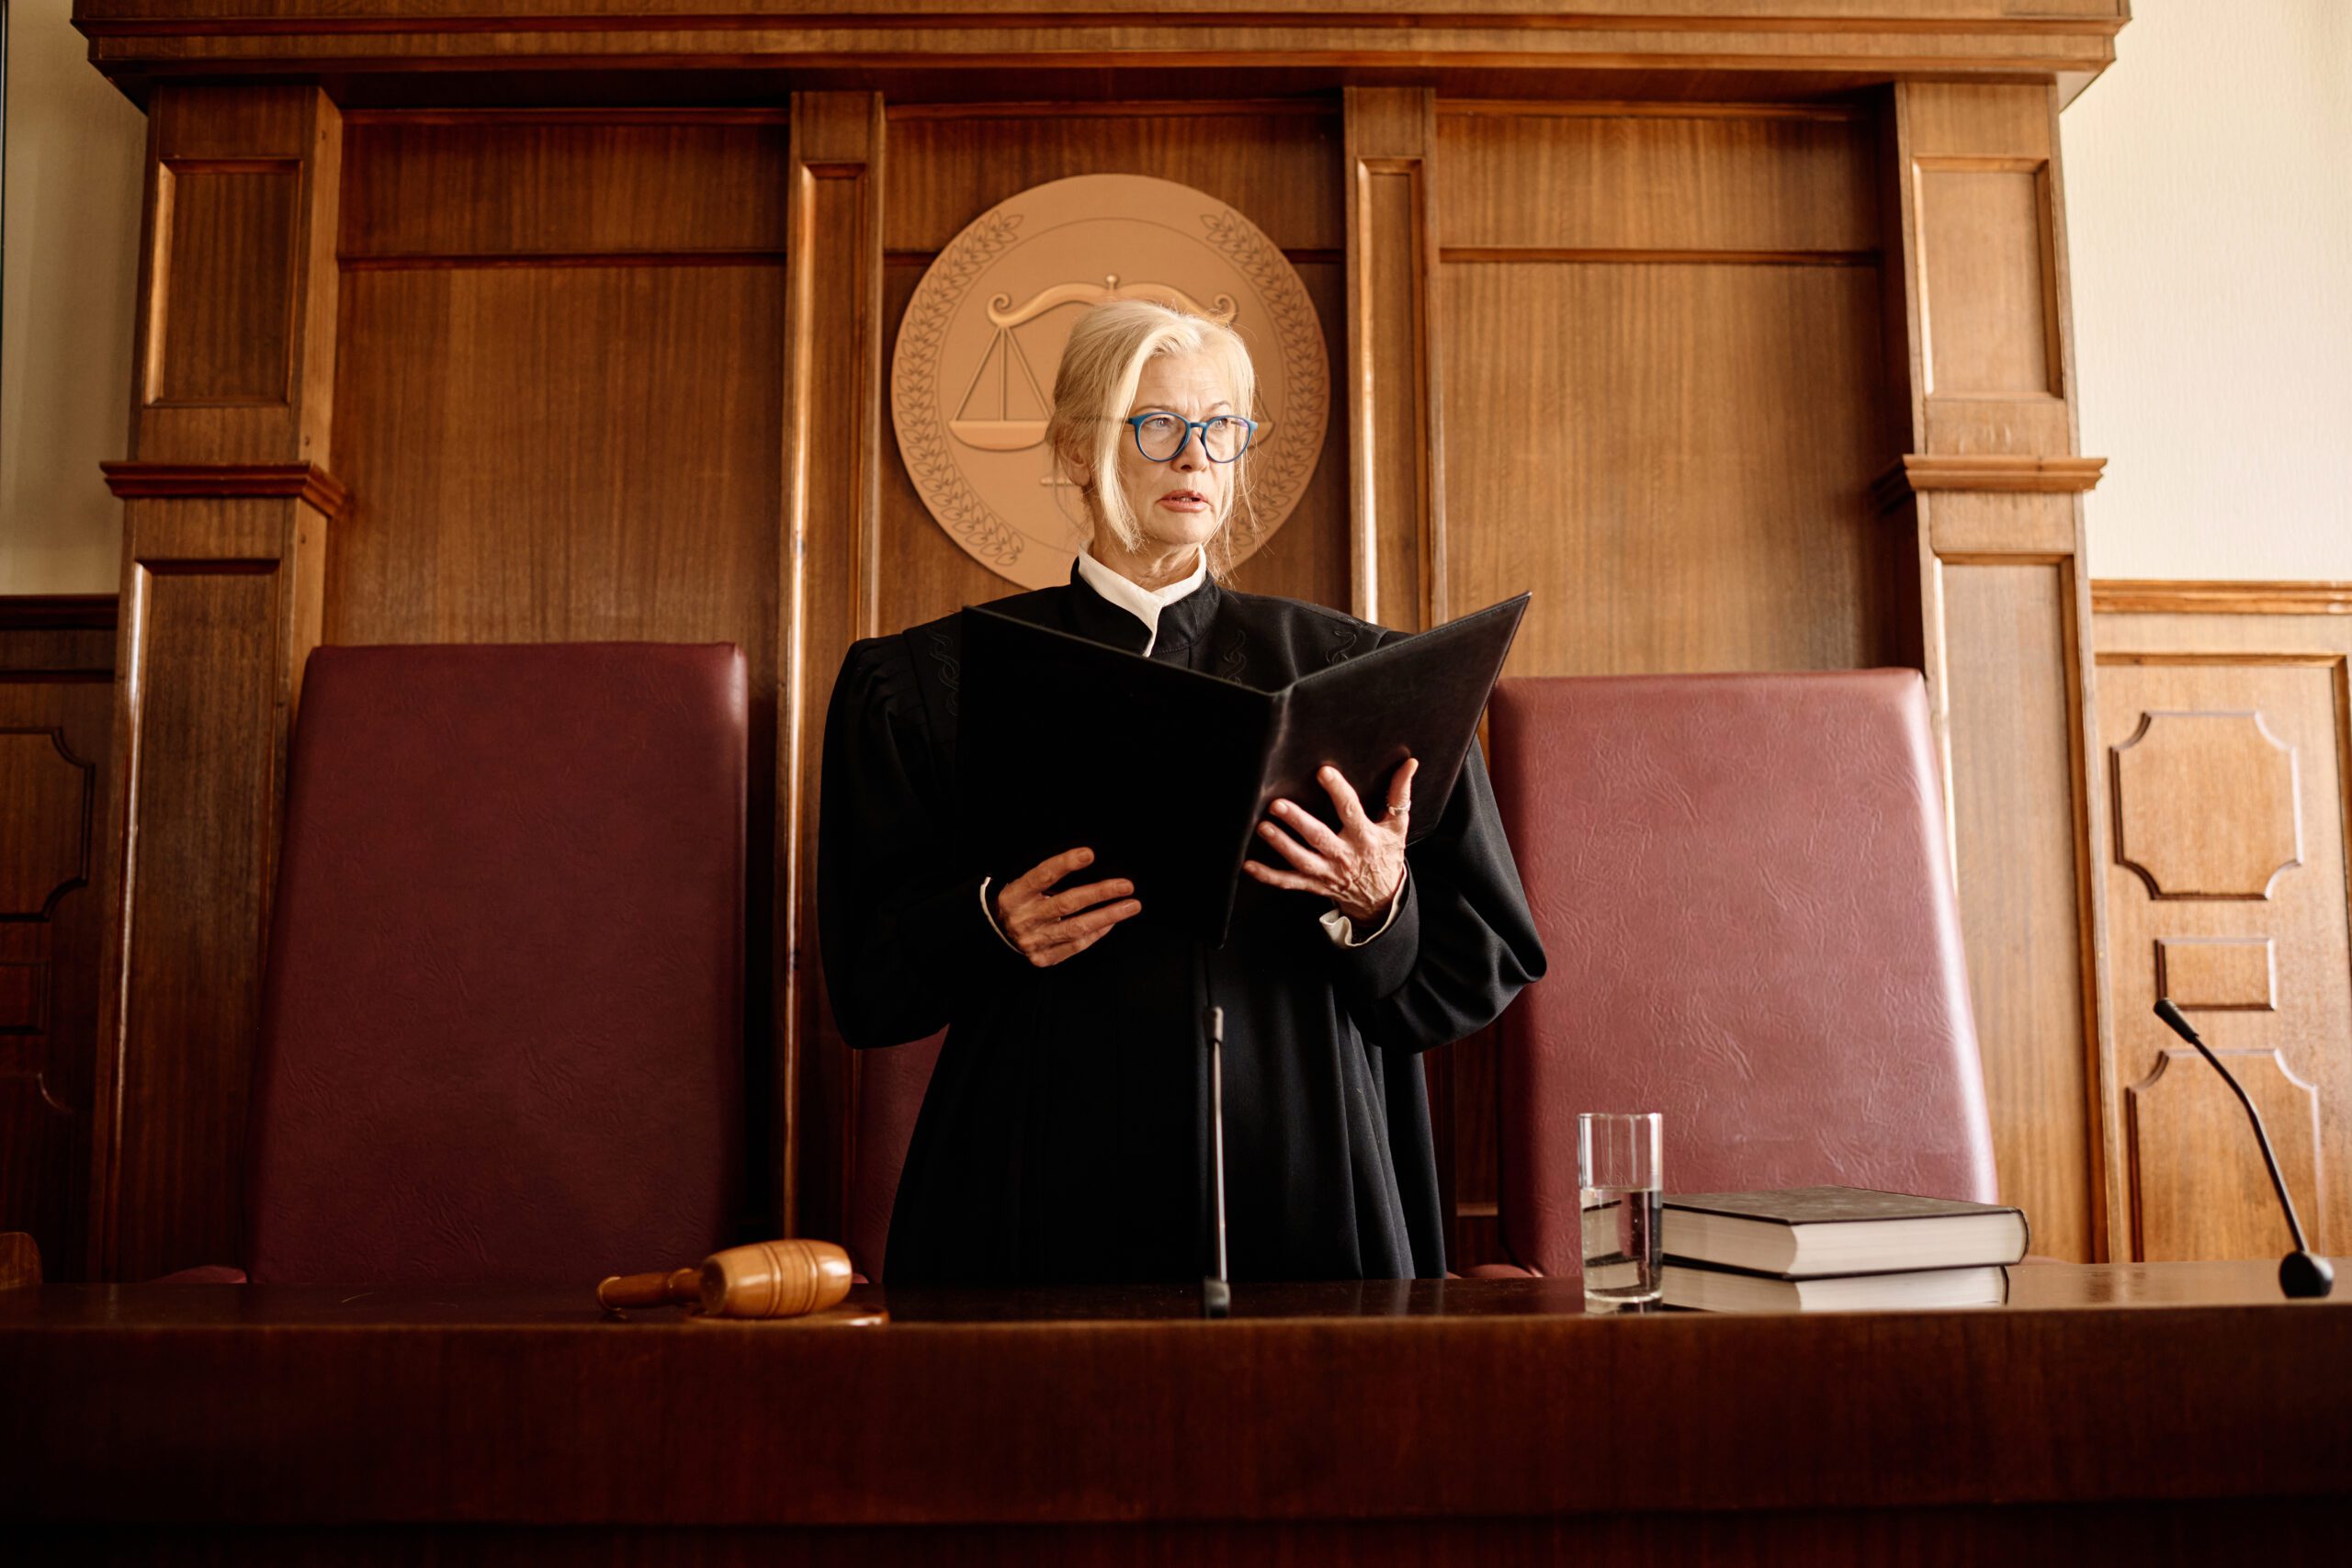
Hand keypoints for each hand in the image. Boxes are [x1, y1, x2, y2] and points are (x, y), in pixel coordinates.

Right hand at [992, 847, 1141, 968]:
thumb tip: (1088, 860)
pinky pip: (1075, 946)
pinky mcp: (1042, 958)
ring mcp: (1033, 940)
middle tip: (1126, 885)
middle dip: (1099, 893)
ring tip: (1131, 906)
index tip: (1089, 854)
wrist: (995, 935)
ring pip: (1075, 928)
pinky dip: (1096, 933)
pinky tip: (1112, 922)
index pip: (1042, 875)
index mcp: (1016, 894)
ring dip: (1107, 916)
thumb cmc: (1021, 904)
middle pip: (1065, 904)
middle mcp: (1024, 918)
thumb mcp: (1025, 886)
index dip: (1065, 864)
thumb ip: (1050, 878)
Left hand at [1243, 759, 1417, 922]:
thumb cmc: (1387, 855)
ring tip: (1263, 827)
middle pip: (1319, 838)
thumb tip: (1410, 763)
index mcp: (1365, 837)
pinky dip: (1268, 876)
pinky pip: (1289, 882)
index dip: (1338, 792)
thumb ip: (1400, 794)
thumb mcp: (1398, 826)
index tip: (1323, 772)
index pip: (1351, 811)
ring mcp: (1327, 873)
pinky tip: (1248, 866)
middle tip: (1278, 805)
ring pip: (1302, 860)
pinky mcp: (1315, 885)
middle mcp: (1344, 856)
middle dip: (1298, 822)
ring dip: (1282, 844)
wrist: (1383, 899)